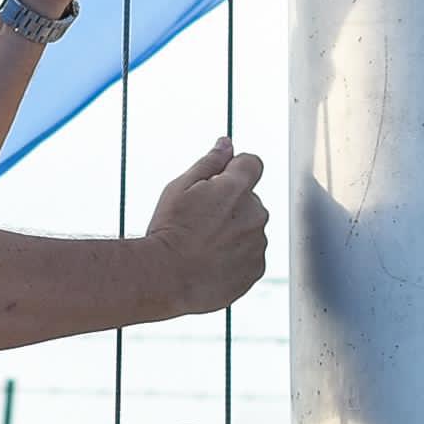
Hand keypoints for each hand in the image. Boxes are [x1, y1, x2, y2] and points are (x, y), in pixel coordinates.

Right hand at [142, 137, 270, 315]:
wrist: (165, 279)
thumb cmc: (168, 231)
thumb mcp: (179, 188)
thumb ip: (209, 163)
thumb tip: (226, 144)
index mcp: (236, 188)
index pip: (252, 163)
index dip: (233, 170)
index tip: (215, 184)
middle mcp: (255, 213)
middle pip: (249, 199)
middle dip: (230, 204)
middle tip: (199, 221)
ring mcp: (258, 243)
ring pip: (250, 228)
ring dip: (233, 231)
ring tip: (202, 245)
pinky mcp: (256, 268)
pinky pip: (250, 254)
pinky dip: (236, 256)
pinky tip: (211, 262)